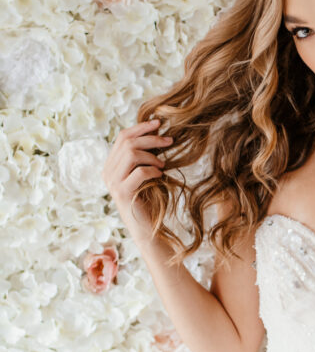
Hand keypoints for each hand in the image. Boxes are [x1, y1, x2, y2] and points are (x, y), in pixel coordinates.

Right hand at [103, 119, 172, 234]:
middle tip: (169, 140)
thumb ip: (143, 156)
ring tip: (162, 164)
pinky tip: (160, 174)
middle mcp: (108, 172)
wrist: (146, 228)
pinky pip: (139, 172)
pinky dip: (153, 170)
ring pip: (132, 154)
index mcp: (111, 165)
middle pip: (127, 142)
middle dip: (151, 138)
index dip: (140, 127)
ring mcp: (113, 183)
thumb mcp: (144, 173)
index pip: (122, 137)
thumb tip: (156, 131)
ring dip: (152, 155)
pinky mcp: (123, 193)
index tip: (158, 123)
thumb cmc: (148, 199)